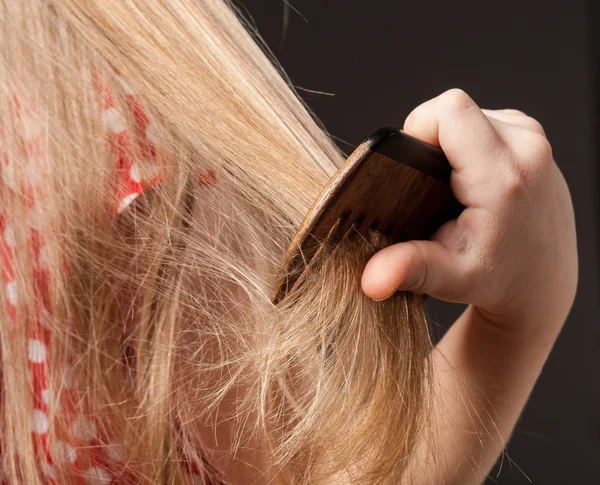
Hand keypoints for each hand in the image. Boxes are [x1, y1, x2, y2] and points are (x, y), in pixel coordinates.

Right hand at [361, 89, 577, 328]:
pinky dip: (468, 141)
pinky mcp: (535, 139)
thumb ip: (409, 269)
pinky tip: (471, 178)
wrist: (545, 282)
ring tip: (451, 184)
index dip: (419, 128)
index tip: (414, 167)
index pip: (449, 110)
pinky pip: (486, 120)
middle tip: (429, 185)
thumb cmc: (501, 279)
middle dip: (431, 138)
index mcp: (503, 176)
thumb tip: (370, 281)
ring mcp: (535, 140)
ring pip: (470, 112)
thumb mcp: (450, 278)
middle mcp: (528, 148)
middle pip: (455, 108)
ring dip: (450, 141)